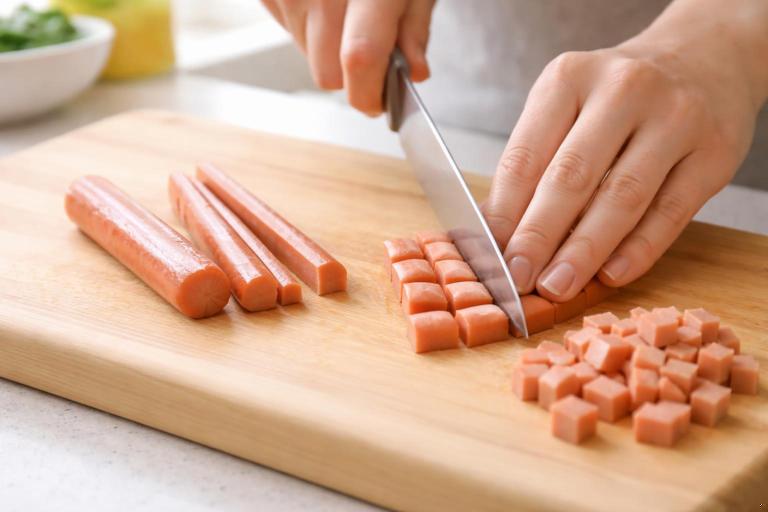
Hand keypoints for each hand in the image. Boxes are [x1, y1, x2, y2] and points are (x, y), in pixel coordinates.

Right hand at [261, 0, 434, 114]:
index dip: (368, 94)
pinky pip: (285, 25)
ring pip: (304, 52)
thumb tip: (413, 72)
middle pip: (325, 71)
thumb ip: (414, 24)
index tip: (377, 102)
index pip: (359, 58)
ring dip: (326, 41)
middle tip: (369, 42)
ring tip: (344, 3)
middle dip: (349, 70)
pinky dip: (305, 19)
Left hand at [482, 0, 767, 301]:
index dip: (504, 213)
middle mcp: (623, 90)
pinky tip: (612, 274)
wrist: (701, 60)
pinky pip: (670, 211)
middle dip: (539, 235)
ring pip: (622, 197)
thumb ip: (534, 162)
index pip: (526, 156)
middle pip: (571, 176)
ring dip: (584, 250)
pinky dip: (639, 249)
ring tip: (557, 286)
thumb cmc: (614, 98)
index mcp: (569, 78)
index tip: (491, 257)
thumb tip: (495, 233)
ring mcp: (675, 119)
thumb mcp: (565, 106)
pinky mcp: (714, 153)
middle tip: (519, 278)